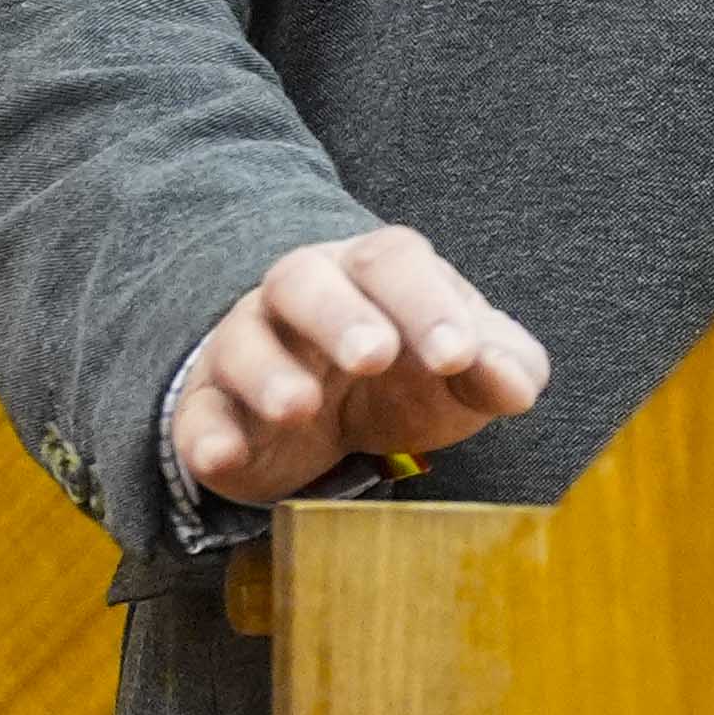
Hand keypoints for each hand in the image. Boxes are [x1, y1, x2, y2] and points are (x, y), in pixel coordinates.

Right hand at [170, 225, 549, 509]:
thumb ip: (506, 369)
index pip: (395, 260)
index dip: (426, 303)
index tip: (458, 357)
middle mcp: (305, 295)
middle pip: (304, 279)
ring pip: (242, 341)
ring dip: (269, 372)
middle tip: (374, 356)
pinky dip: (205, 434)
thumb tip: (516, 386)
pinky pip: (197, 412)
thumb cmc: (410, 376)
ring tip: (301, 407)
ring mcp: (250, 347)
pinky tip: (224, 454)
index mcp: (376, 271)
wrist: (334, 420)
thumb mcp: (468, 372)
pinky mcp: (212, 409)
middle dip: (339, 315)